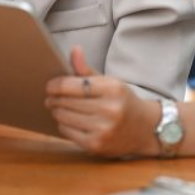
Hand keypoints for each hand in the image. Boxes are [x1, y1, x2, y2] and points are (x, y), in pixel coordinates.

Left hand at [45, 47, 160, 157]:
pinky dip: (63, 125)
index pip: (71, 85)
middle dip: (53, 98)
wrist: (144, 129)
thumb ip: (87, 69)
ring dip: (57, 111)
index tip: (50, 86)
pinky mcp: (96, 145)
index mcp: (112, 89)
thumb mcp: (109, 82)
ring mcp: (103, 129)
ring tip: (58, 108)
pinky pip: (67, 132)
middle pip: (64, 101)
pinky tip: (70, 121)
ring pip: (63, 117)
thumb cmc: (122, 101)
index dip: (55, 85)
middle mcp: (109, 110)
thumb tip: (74, 49)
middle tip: (51, 97)